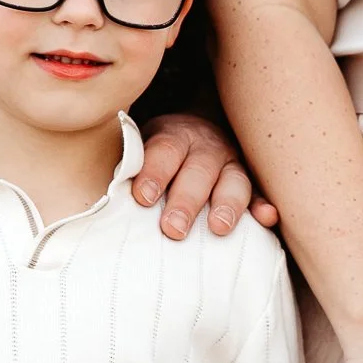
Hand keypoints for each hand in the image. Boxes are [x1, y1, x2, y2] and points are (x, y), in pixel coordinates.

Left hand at [134, 112, 277, 238]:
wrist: (200, 132)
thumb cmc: (161, 157)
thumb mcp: (143, 150)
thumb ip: (129, 167)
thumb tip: (96, 194)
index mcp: (175, 137)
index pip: (165, 151)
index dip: (154, 173)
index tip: (142, 198)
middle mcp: (206, 147)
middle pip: (198, 171)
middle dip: (186, 200)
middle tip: (172, 229)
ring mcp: (232, 164)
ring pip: (234, 182)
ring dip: (227, 205)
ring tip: (218, 228)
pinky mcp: (252, 183)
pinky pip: (260, 194)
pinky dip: (264, 207)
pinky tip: (267, 218)